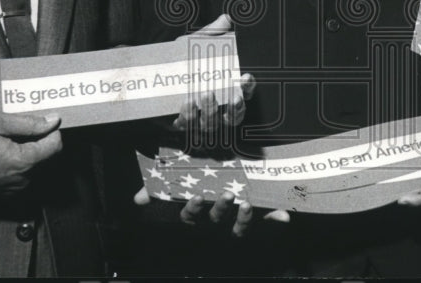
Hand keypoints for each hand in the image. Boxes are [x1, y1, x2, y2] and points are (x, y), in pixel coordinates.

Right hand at [0, 112, 61, 197]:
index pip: (56, 145)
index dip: (51, 130)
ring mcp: (14, 190)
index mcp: (24, 161)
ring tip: (7, 143)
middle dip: (40, 142)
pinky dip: (18, 166)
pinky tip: (1, 156)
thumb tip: (53, 120)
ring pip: (35, 167)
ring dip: (29, 154)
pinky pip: (22, 177)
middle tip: (20, 131)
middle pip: (48, 157)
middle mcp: (23, 180)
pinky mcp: (5, 195)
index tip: (41, 123)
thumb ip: (29, 122)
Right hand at [133, 188, 289, 237]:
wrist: (222, 192)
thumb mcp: (171, 191)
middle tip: (227, 195)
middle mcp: (215, 223)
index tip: (197, 197)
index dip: (193, 209)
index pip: (190, 217)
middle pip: (216, 220)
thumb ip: (154, 193)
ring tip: (247, 203)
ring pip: (238, 228)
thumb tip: (137, 198)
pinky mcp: (253, 221)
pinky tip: (284, 216)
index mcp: (197, 216)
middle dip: (221, 209)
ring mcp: (234, 224)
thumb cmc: (193, 193)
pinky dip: (275, 219)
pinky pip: (264, 223)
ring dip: (243, 218)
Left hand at [171, 14, 254, 137]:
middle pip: (235, 117)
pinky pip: (189, 126)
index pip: (244, 92)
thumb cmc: (179, 59)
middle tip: (231, 97)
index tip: (245, 77)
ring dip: (211, 112)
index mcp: (224, 87)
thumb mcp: (195, 43)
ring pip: (213, 124)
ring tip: (203, 95)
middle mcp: (215, 106)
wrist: (149, 72)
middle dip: (236, 110)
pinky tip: (186, 103)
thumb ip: (211, 32)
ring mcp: (198, 117)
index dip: (248, 88)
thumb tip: (226, 19)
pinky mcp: (181, 123)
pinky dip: (189, 116)